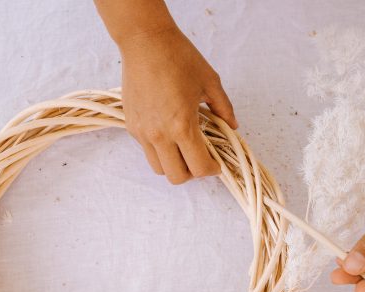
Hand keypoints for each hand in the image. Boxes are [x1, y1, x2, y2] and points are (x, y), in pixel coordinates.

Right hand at [118, 27, 237, 183]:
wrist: (145, 42)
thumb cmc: (178, 57)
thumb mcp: (210, 81)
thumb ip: (223, 108)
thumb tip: (232, 126)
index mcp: (182, 126)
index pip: (198, 167)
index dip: (211, 170)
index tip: (216, 164)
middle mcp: (159, 134)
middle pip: (176, 177)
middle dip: (192, 173)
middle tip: (200, 158)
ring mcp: (143, 132)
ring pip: (158, 168)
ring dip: (173, 164)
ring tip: (182, 147)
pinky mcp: (132, 126)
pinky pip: (147, 150)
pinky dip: (160, 149)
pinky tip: (167, 131)